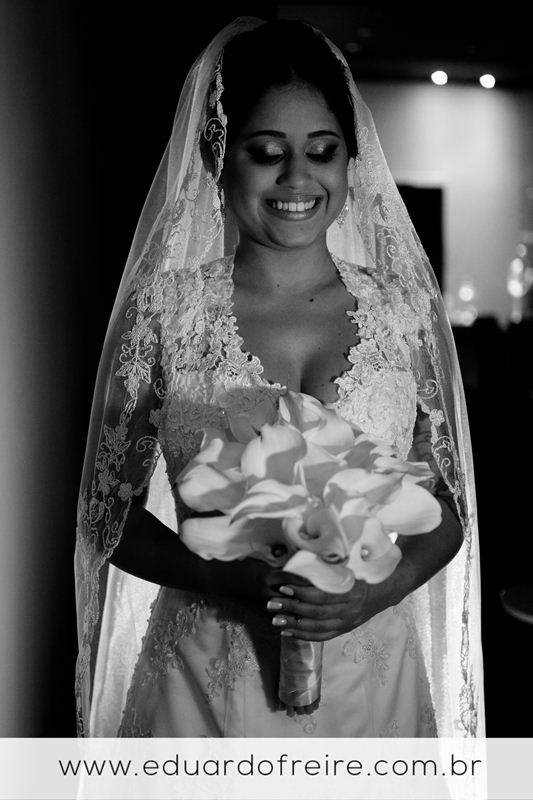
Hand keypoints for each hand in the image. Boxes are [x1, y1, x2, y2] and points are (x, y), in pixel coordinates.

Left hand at [264, 572, 388, 640]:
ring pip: (317, 628)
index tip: (284, 586)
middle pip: (316, 613)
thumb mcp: (351, 567)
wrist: (385, 591)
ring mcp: (347, 623)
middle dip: (291, 609)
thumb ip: (330, 568)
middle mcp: (350, 610)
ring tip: (275, 620)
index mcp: (351, 592)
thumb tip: (302, 559)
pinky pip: (322, 636)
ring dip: (294, 625)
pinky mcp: (344, 630)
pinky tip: (287, 632)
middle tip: (272, 604)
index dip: (302, 592)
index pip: (322, 595)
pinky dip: (303, 635)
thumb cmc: (364, 574)